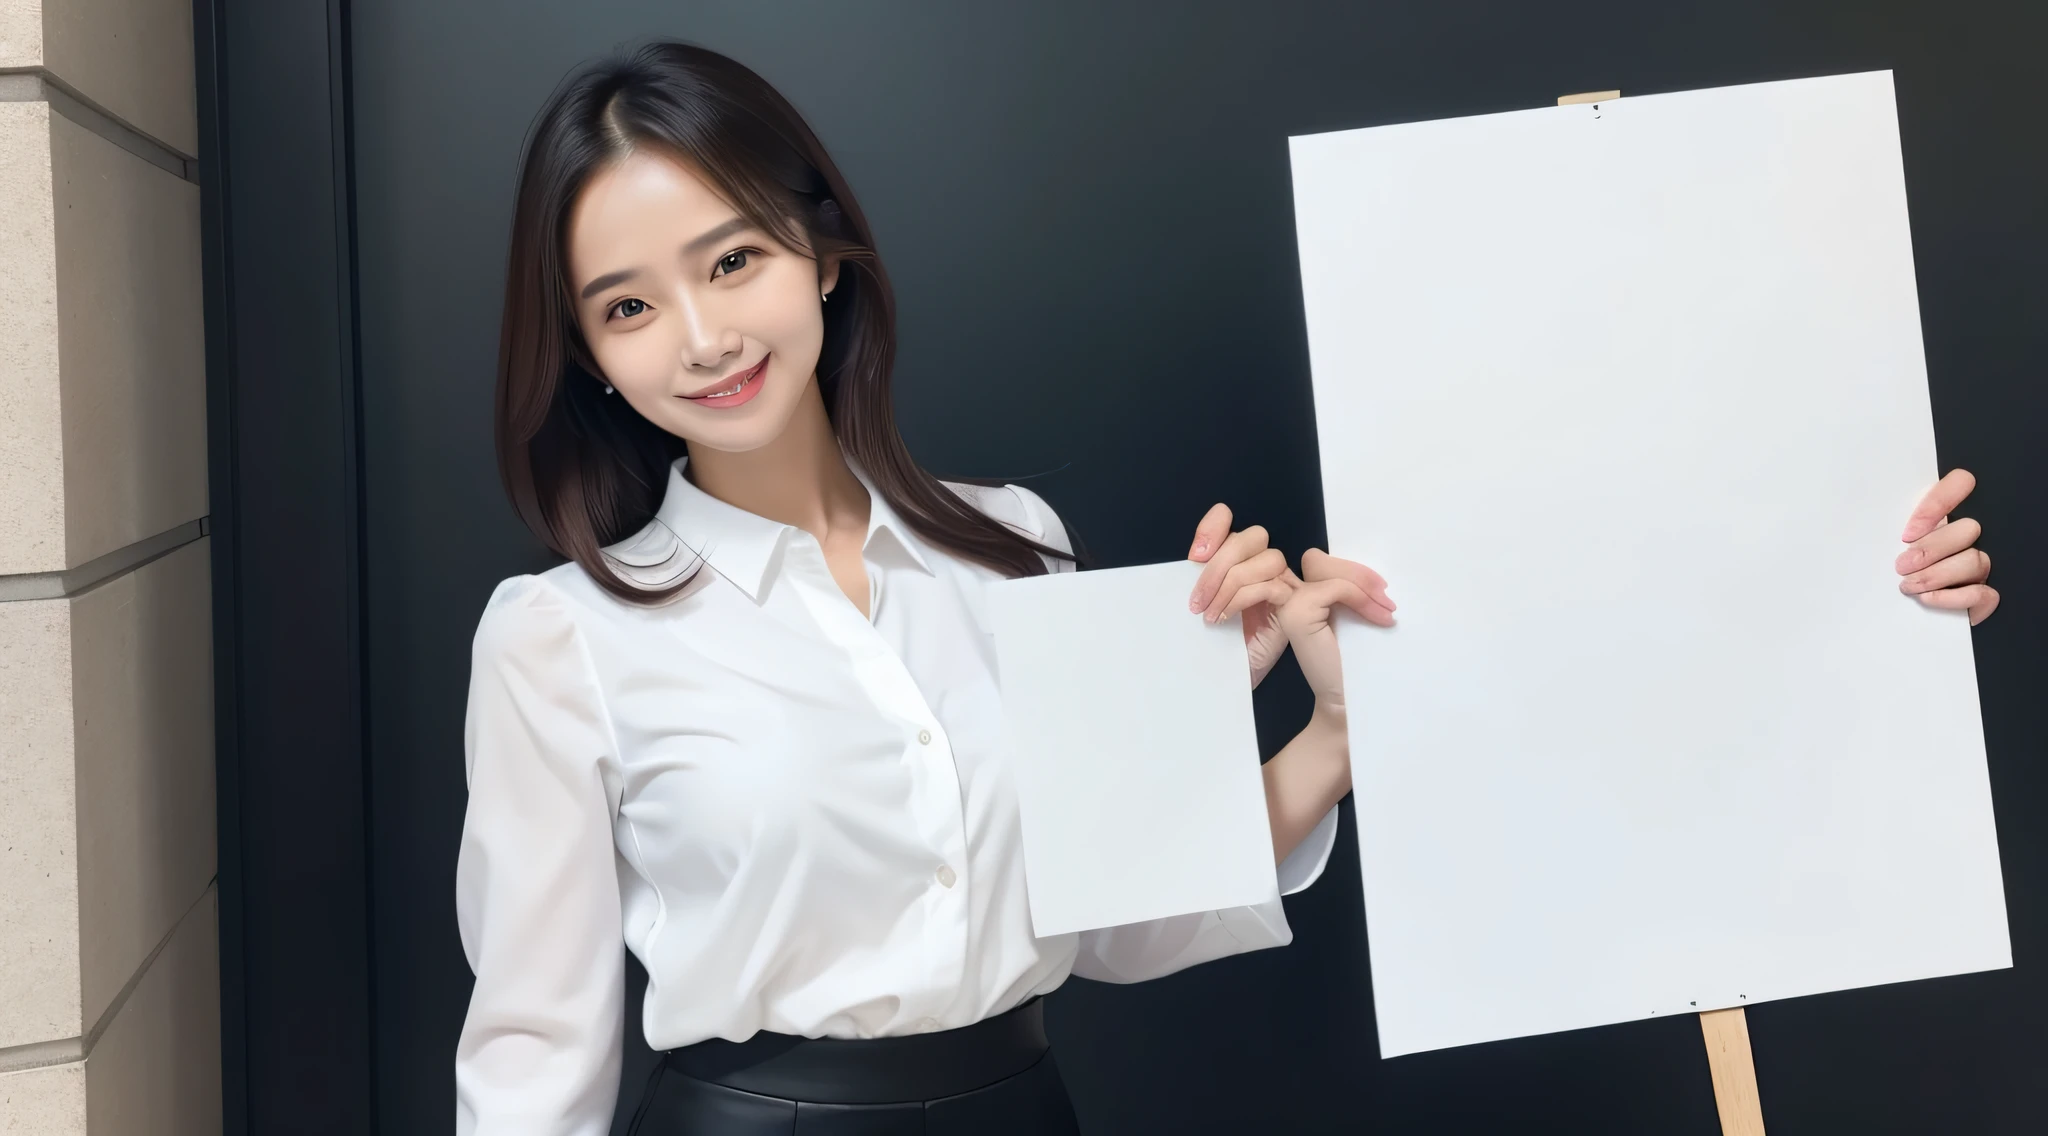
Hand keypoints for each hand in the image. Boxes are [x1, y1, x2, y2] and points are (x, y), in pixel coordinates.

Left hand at [1186, 504, 1294, 687]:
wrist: (1222, 679)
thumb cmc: (1209, 642)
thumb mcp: (1197, 602)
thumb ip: (1196, 576)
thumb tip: (1187, 560)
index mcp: (1234, 557)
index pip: (1227, 519)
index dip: (1212, 527)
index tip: (1193, 556)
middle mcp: (1260, 565)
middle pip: (1251, 536)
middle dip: (1218, 566)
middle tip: (1195, 601)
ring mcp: (1280, 583)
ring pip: (1266, 558)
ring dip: (1230, 585)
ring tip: (1208, 614)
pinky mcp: (1292, 606)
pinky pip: (1272, 587)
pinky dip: (1243, 599)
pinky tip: (1224, 619)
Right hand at [1276, 549, 1394, 713]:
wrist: (1349, 700)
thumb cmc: (1354, 661)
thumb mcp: (1348, 614)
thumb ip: (1343, 588)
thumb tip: (1361, 563)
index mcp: (1295, 597)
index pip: (1316, 562)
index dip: (1349, 569)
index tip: (1379, 588)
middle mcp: (1283, 599)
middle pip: (1317, 559)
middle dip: (1358, 572)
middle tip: (1387, 596)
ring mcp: (1285, 605)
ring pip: (1325, 569)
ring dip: (1364, 586)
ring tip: (1387, 610)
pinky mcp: (1296, 613)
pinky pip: (1335, 587)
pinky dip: (1362, 598)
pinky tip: (1379, 618)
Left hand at [1898, 468, 1998, 625]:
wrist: (1901, 606)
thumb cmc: (1894, 561)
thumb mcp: (1891, 536)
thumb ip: (1896, 521)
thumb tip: (1871, 516)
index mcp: (1950, 510)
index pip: (1962, 483)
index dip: (1937, 505)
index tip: (1908, 533)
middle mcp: (1972, 533)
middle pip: (1969, 528)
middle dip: (1932, 549)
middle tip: (1903, 565)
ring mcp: (1984, 562)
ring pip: (1975, 561)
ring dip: (1936, 575)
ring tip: (1909, 584)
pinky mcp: (1986, 593)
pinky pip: (1981, 594)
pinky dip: (1951, 598)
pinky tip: (1927, 597)